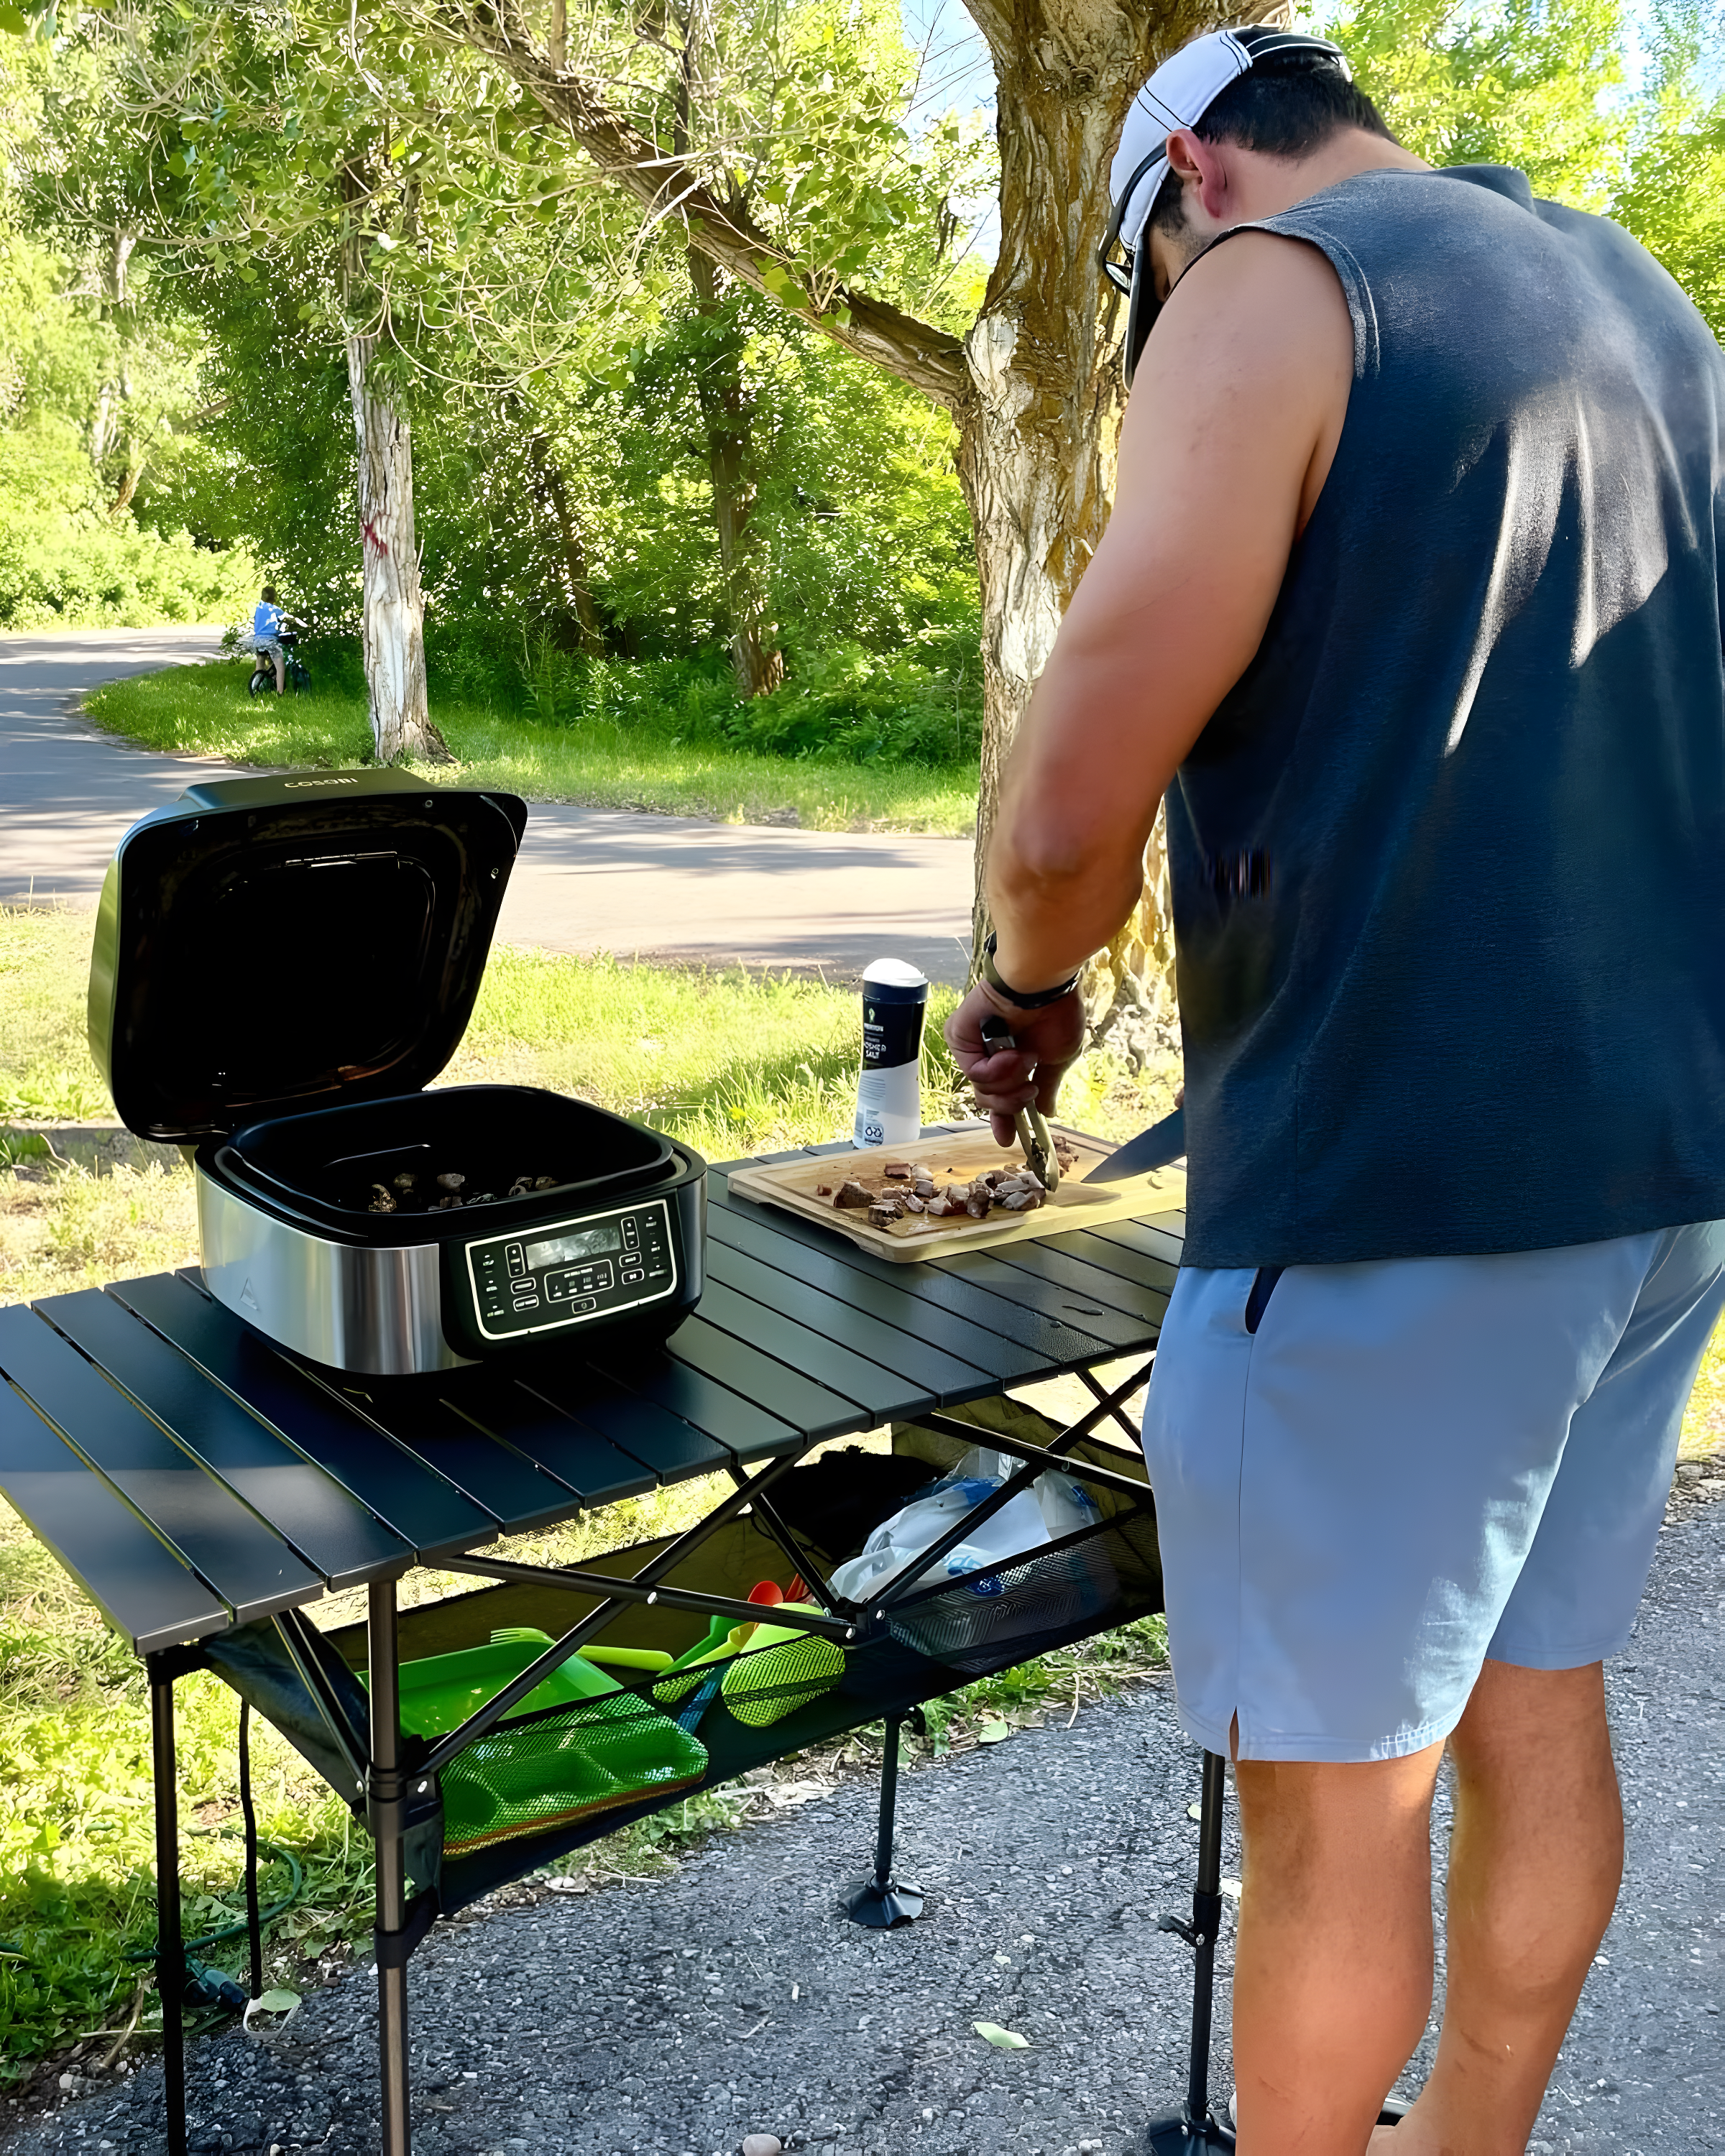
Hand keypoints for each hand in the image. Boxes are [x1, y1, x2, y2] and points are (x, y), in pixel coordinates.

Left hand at [944, 982, 1085, 1146]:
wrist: (1044, 986)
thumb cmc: (1056, 1013)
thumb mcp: (1056, 1060)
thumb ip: (1046, 1087)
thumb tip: (1047, 1113)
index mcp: (1010, 1059)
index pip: (1000, 1096)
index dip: (1004, 1119)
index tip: (1008, 1139)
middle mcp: (987, 1054)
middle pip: (988, 1099)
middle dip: (1012, 1102)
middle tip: (1029, 1090)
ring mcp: (972, 1046)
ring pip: (983, 1090)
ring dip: (1010, 1081)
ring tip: (1025, 1058)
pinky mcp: (959, 1036)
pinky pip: (975, 1073)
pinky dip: (998, 1070)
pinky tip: (1012, 1054)